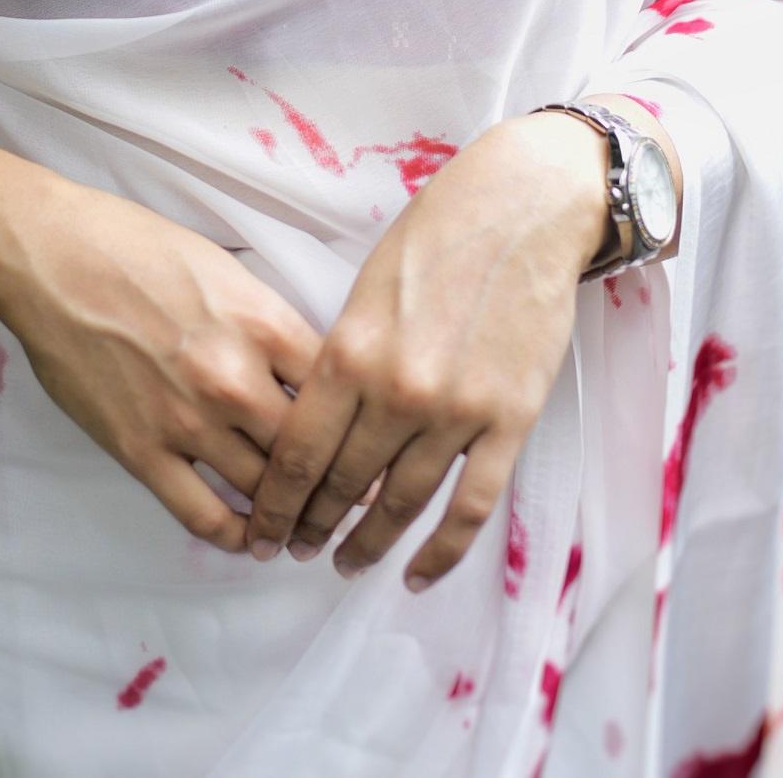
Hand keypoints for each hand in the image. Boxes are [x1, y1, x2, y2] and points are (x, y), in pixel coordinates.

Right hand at [0, 142, 323, 551]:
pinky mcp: (142, 451)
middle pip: (310, 450)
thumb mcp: (224, 268)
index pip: (337, 391)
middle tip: (348, 502)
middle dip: (335, 483)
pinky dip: (234, 536)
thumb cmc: (137, 246)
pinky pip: (202, 514)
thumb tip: (305, 367)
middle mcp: (236, 378)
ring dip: (291, 516)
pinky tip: (250, 540)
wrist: (52, 258)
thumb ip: (267, 321)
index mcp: (263, 323)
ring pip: (264, 490)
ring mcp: (188, 421)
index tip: (370, 444)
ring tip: (305, 529)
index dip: (359, 424)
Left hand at [241, 112, 613, 590]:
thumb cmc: (436, 235)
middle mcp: (397, 390)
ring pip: (402, 504)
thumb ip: (343, 357)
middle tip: (296, 550)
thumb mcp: (365, 288)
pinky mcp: (508, 421)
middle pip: (343, 484)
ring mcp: (456, 411)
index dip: (276, 501)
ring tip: (348, 564)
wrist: (521, 209)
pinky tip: (417, 574)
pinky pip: (471, 507)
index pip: (298, 452)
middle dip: (312, 525)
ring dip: (370, 543)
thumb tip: (316, 420)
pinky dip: (442, 551)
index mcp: (350, 351)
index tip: (262, 527)